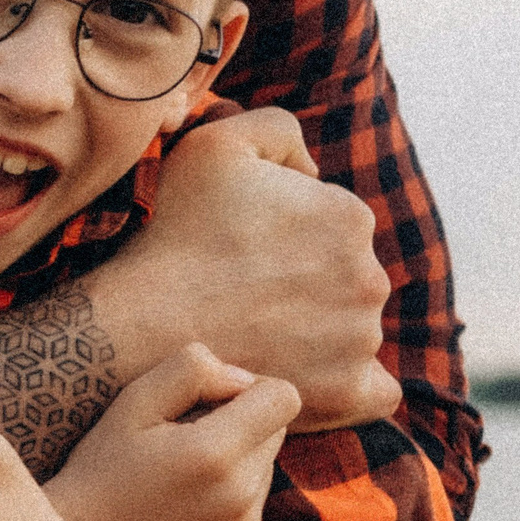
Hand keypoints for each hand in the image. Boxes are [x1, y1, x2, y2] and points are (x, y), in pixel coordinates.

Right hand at [48, 343, 297, 520]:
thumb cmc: (101, 466)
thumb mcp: (133, 402)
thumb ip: (193, 370)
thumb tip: (245, 380)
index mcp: (214, 452)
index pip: (283, 397)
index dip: (252, 387)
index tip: (212, 400)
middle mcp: (240, 497)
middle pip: (275, 432)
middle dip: (240, 426)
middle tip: (182, 440)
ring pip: (263, 470)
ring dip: (234, 465)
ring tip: (177, 480)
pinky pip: (255, 509)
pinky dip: (229, 502)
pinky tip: (184, 510)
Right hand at [111, 108, 398, 430]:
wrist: (143, 323)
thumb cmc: (175, 232)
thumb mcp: (217, 142)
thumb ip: (280, 129)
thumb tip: (312, 168)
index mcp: (350, 216)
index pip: (334, 225)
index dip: (289, 234)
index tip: (246, 250)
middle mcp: (369, 277)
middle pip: (347, 277)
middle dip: (309, 283)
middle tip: (248, 295)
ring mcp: (360, 339)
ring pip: (353, 330)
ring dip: (320, 332)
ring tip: (258, 334)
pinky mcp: (346, 390)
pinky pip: (376, 391)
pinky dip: (355, 385)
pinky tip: (318, 377)